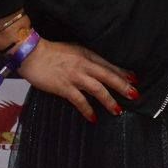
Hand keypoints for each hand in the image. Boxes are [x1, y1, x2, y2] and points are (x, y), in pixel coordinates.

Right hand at [15, 37, 137, 121]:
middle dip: (123, 86)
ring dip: (109, 100)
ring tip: (118, 110)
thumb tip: (97, 68)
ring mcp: (75, 76)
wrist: (31, 53)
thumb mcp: (74, 50)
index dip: (122, 73)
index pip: (109, 65)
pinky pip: (80, 100)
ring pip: (98, 89)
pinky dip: (88, 109)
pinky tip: (94, 118)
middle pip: (108, 76)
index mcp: (87, 54)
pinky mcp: (64, 87)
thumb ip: (86, 58)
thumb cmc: (51, 51)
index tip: (135, 79)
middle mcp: (84, 65)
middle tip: (135, 95)